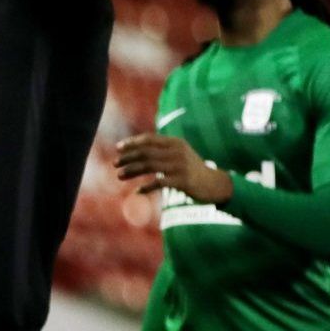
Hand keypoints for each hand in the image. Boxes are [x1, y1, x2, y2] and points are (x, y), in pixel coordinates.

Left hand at [115, 134, 234, 204]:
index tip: (118, 148)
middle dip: (128, 157)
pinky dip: (146, 187)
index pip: (149, 139)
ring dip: (132, 170)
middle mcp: (177, 152)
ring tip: (119, 175)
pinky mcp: (182, 181)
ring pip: (149, 166)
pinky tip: (137, 192)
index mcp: (175, 143)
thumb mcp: (179, 154)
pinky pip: (159, 183)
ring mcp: (180, 166)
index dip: (132, 143)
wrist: (214, 184)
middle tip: (115, 164)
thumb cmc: (192, 170)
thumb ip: (162, 150)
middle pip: (146, 152)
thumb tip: (137, 150)